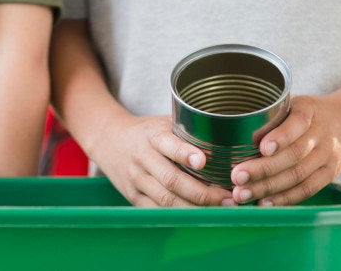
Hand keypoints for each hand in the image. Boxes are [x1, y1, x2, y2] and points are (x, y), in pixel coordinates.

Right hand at [89, 114, 234, 206]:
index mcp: (152, 136)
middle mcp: (142, 159)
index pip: (168, 145)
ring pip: (166, 200)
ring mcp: (137, 180)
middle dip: (203, 193)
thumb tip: (232, 138)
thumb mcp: (163, 122)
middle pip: (172, 181)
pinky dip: (180, 216)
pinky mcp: (134, 197)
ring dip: (196, 208)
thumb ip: (189, 130)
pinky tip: (200, 217)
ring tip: (222, 210)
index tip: (203, 161)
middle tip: (229, 197)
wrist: (108, 140)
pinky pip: (159, 211)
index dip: (185, 154)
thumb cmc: (146, 132)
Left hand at [231, 94, 340, 205]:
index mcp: (308, 111)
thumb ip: (267, 113)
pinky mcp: (329, 174)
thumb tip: (224, 125)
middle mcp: (320, 134)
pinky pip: (307, 189)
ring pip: (298, 175)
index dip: (281, 137)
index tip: (262, 147)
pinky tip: (264, 203)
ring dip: (268, 187)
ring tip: (242, 194)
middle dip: (263, 169)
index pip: (297, 124)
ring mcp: (327, 156)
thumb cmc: (306, 112)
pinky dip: (285, 198)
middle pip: (293, 155)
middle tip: (236, 177)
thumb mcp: (291, 103)